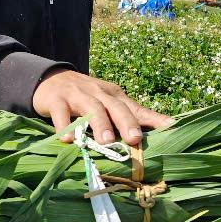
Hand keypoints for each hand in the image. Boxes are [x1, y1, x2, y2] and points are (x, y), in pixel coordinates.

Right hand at [32, 67, 170, 145]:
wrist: (50, 79)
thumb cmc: (85, 97)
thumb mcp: (107, 103)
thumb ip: (128, 116)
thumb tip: (157, 134)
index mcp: (114, 96)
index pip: (135, 108)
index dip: (153, 118)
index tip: (171, 128)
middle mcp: (98, 93)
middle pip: (115, 106)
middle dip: (126, 122)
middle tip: (135, 139)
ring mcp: (77, 96)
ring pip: (91, 108)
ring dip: (100, 124)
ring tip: (106, 142)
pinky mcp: (56, 100)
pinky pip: (61, 113)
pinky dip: (64, 126)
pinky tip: (67, 140)